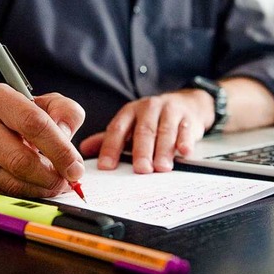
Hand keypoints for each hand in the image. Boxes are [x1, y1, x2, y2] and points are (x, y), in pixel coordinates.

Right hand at [0, 84, 85, 196]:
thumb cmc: (18, 115)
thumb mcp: (46, 104)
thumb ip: (66, 114)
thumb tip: (66, 137)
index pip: (33, 124)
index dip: (59, 150)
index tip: (75, 168)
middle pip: (18, 159)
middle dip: (49, 177)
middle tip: (66, 183)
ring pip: (8, 181)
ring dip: (37, 189)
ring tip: (53, 185)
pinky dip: (21, 194)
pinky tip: (33, 187)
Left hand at [80, 89, 213, 172]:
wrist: (187, 104)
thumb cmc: (153, 119)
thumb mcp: (130, 125)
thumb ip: (110, 138)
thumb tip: (84, 149)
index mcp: (130, 112)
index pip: (117, 129)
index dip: (110, 148)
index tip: (106, 167)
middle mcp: (149, 108)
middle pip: (143, 131)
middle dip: (141, 152)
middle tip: (140, 170)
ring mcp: (170, 111)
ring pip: (165, 131)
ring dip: (163, 150)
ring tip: (161, 168)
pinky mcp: (189, 118)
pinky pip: (187, 130)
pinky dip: (185, 141)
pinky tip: (184, 152)